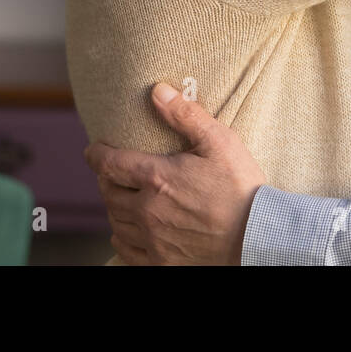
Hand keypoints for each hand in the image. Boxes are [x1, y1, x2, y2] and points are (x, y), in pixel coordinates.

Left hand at [83, 82, 264, 264]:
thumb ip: (186, 115)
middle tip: (115, 170)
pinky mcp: (160, 260)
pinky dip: (120, 235)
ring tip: (124, 195)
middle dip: (107, 178)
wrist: (256, 234)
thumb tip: (157, 91)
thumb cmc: (241, 186)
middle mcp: (147, 210)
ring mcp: (152, 238)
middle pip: (108, 192)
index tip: (94, 149)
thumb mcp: (219, 142)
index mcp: (157, 178)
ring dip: (114, 205)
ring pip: (115, 220)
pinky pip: (124, 248)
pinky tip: (129, 227)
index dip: (96, 154)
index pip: (110, 164)